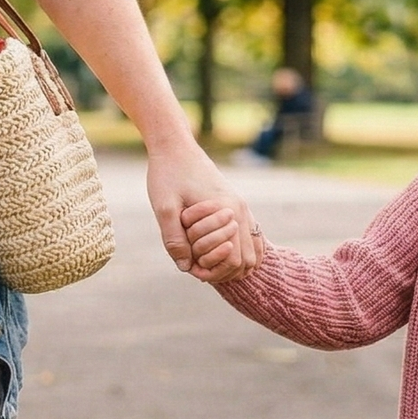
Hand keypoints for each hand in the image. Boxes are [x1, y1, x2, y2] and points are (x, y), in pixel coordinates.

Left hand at [146, 138, 261, 283]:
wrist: (175, 146)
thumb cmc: (167, 175)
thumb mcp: (164, 208)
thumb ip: (174, 239)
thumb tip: (186, 267)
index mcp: (227, 211)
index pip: (234, 260)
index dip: (214, 271)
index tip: (192, 268)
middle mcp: (240, 210)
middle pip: (248, 260)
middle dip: (224, 270)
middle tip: (198, 266)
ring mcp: (242, 206)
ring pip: (252, 250)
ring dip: (232, 262)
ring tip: (206, 261)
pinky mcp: (237, 204)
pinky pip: (250, 236)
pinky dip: (239, 250)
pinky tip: (217, 252)